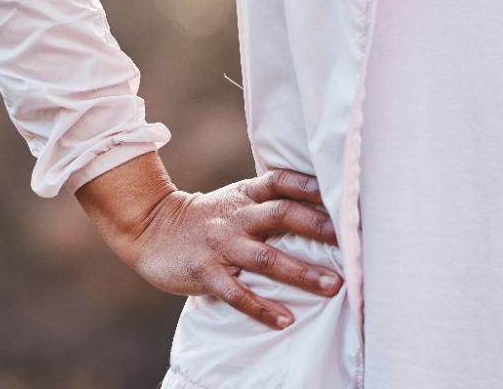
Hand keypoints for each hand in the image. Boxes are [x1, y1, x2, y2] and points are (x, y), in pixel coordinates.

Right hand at [98, 167, 343, 330]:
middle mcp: (237, 216)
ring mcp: (220, 244)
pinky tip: (285, 319)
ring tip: (332, 286)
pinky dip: (261, 307)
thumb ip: (268, 202)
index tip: (342, 194)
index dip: (312, 187)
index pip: (282, 182)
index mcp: (246, 195)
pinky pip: (236, 292)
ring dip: (301, 272)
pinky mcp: (204, 272)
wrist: (150, 229)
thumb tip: (318, 209)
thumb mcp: (235, 200)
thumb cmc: (205, 218)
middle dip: (318, 228)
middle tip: (352, 242)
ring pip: (265, 257)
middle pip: (282, 215)